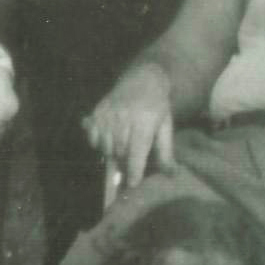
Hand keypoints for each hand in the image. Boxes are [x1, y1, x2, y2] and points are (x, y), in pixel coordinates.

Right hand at [82, 62, 173, 188]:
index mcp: (145, 121)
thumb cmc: (157, 106)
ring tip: (123, 146)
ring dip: (113, 154)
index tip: (132, 185)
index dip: (134, 170)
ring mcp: (108, 114)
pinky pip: (93, 139)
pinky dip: (100, 145)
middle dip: (126, 162)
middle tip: (132, 162)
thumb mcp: (166, 126)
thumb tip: (171, 175)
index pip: (137, 151)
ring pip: (106, 148)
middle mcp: (124, 117)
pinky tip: (110, 138)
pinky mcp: (97, 112)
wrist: (142, 79)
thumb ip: (166, 152)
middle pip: (120, 152)